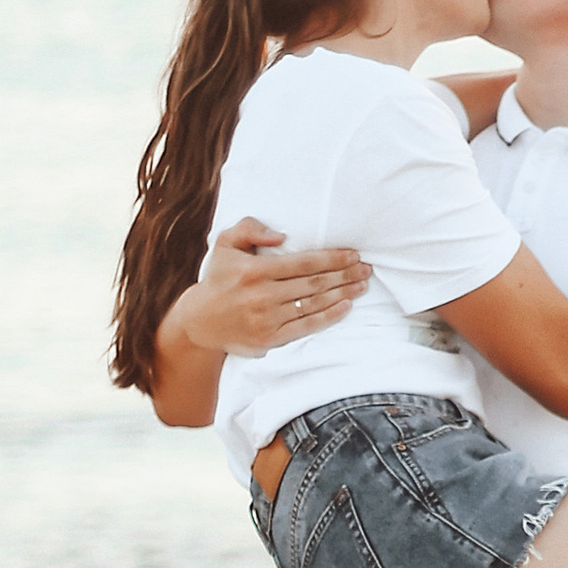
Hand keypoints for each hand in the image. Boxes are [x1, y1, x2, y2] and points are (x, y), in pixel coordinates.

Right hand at [179, 220, 370, 357]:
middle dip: (345, 275)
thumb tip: (281, 236)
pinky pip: (307, 326)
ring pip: (314, 304)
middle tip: (366, 269)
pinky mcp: (271, 338)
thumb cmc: (219, 278)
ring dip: (343, 294)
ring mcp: (268, 318)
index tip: (353, 255)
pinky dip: (329, 316)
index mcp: (254, 270)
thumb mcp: (225, 244)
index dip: (332, 259)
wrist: (200, 321)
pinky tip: (346, 306)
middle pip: (314, 283)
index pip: (304, 262)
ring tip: (362, 285)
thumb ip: (249, 229)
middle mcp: (262, 295)